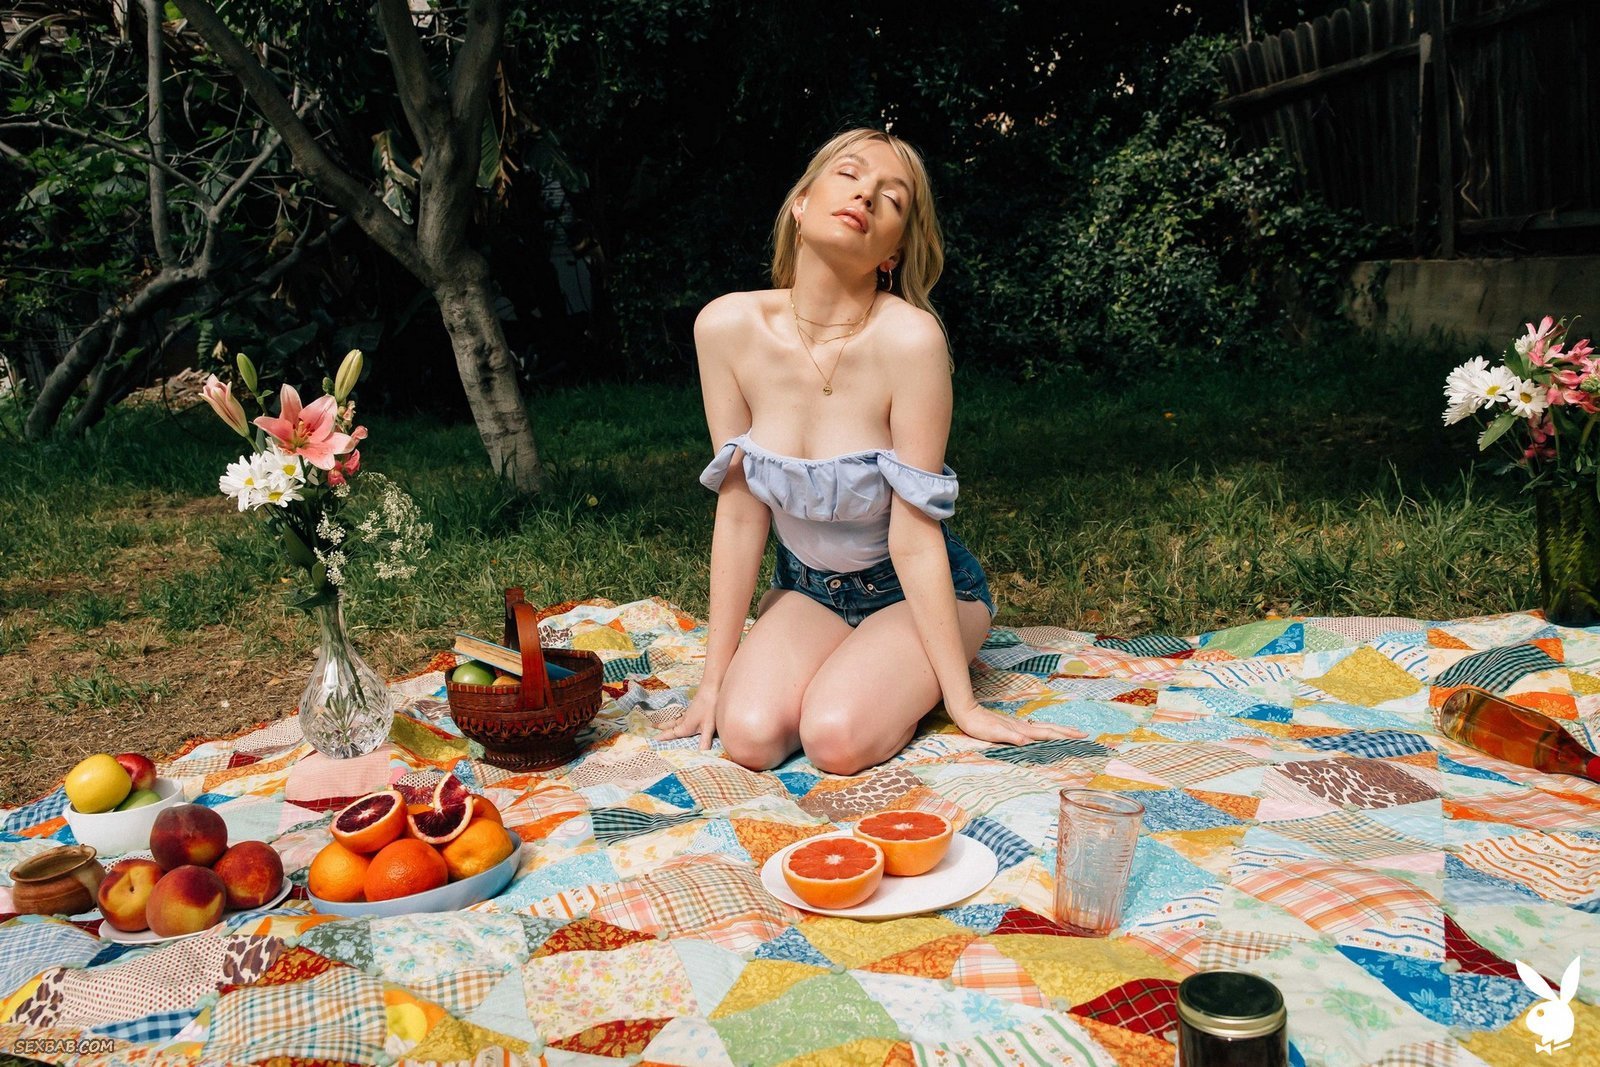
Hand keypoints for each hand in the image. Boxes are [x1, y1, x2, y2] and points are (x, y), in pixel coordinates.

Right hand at [657, 687, 717, 750]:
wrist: (712, 688)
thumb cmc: (710, 707)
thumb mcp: (708, 727)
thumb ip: (704, 742)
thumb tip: (701, 756)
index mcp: (685, 726)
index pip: (670, 734)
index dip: (662, 738)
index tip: (652, 740)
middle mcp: (684, 720)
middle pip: (670, 725)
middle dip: (661, 728)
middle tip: (651, 728)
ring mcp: (688, 713)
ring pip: (675, 720)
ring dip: (667, 723)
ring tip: (660, 724)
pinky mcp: (693, 708)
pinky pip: (681, 716)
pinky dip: (677, 718)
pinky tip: (680, 717)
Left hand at [945, 700, 1086, 744]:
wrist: (966, 711)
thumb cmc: (979, 724)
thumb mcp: (994, 733)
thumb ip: (1011, 737)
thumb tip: (1027, 741)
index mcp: (1022, 730)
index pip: (1048, 733)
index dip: (1065, 736)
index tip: (1082, 737)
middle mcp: (1023, 727)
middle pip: (1050, 729)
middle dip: (1067, 732)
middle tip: (1084, 734)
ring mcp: (1017, 725)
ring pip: (1043, 728)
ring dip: (1058, 731)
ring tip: (1070, 733)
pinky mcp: (1011, 726)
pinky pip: (1034, 730)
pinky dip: (1044, 732)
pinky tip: (1044, 734)